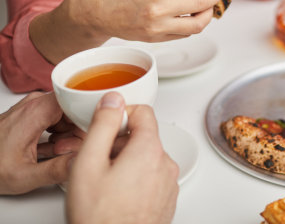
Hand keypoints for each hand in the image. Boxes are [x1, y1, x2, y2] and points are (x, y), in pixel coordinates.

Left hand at [0, 92, 79, 194]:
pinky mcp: (31, 114)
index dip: (88, 116)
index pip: (79, 98)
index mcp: (36, 111)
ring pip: (66, 114)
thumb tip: (83, 163)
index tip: (90, 132)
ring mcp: (32, 108)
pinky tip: (49, 150)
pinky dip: (58, 134)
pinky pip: (56, 118)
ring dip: (68, 134)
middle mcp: (35, 104)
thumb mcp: (24, 176)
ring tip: (55, 152)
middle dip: (77, 131)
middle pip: (74, 109)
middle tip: (67, 151)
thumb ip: (57, 170)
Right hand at [67, 92, 178, 223]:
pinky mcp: (167, 199)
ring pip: (147, 158)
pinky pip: (152, 177)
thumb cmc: (100, 216)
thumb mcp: (88, 163)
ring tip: (106, 184)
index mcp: (149, 149)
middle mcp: (166, 164)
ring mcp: (169, 183)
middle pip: (144, 136)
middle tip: (98, 164)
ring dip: (128, 163)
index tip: (105, 128)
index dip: (120, 115)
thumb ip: (102, 125)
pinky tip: (118, 196)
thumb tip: (113, 99)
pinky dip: (137, 180)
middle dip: (120, 143)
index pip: (143, 111)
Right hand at [71, 0, 226, 42]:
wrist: (93, 11)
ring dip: (208, 14)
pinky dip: (193, 24)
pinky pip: (183, 33)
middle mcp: (159, 10)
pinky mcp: (155, 39)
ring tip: (210, 4)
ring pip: (196, 25)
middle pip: (200, 4)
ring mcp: (157, 27)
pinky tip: (194, 14)